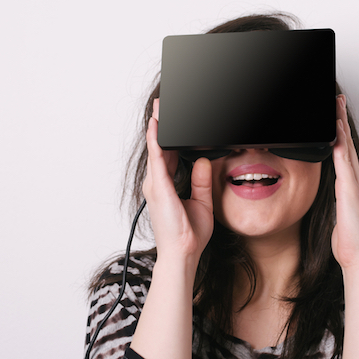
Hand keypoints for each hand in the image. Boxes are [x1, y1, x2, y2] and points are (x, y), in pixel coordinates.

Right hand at [142, 99, 213, 264]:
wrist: (183, 253)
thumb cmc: (189, 235)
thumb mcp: (202, 202)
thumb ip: (201, 181)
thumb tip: (202, 161)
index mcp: (166, 186)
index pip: (167, 155)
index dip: (168, 136)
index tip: (172, 121)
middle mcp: (157, 183)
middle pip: (158, 147)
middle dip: (160, 125)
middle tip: (162, 105)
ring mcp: (156, 185)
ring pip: (155, 148)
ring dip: (157, 127)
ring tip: (158, 108)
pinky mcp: (159, 187)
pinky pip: (157, 158)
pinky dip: (157, 141)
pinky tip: (157, 126)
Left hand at [331, 95, 358, 269]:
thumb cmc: (349, 238)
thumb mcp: (338, 213)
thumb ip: (335, 200)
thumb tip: (330, 194)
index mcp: (350, 184)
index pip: (343, 151)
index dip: (338, 132)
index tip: (333, 114)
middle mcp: (354, 179)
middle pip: (346, 142)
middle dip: (341, 120)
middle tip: (337, 99)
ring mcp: (354, 183)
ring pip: (347, 147)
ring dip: (340, 125)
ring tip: (336, 105)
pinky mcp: (350, 189)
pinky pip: (344, 161)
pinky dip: (340, 143)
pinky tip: (335, 130)